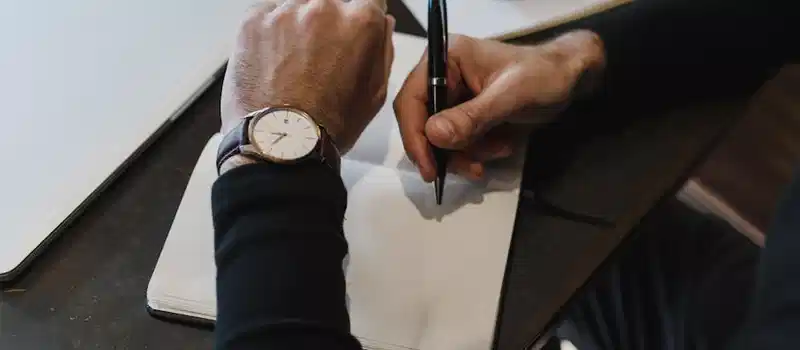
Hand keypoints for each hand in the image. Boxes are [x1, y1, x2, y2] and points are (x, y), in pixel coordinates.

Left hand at [221, 0, 394, 152]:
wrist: (280, 144)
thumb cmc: (328, 125)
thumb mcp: (375, 93)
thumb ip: (382, 48)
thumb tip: (381, 23)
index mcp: (360, 21)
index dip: (360, 16)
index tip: (351, 30)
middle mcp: (324, 7)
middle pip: (331, 1)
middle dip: (328, 23)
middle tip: (320, 54)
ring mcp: (286, 11)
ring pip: (298, 5)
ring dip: (299, 25)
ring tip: (295, 61)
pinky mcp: (254, 19)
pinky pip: (268, 12)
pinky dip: (271, 31)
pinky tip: (275, 61)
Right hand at [393, 31, 604, 181]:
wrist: (569, 79)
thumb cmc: (543, 76)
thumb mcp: (509, 97)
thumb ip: (472, 117)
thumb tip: (433, 135)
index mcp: (446, 57)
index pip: (411, 99)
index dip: (414, 136)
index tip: (429, 168)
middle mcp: (443, 75)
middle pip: (423, 124)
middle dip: (447, 150)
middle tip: (472, 167)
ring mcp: (453, 96)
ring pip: (440, 139)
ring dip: (467, 153)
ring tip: (499, 148)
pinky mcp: (465, 114)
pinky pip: (457, 142)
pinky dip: (476, 152)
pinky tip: (500, 146)